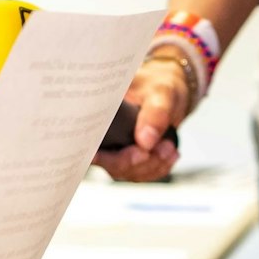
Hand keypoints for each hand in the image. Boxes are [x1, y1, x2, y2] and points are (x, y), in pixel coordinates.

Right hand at [94, 57, 184, 181]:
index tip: (108, 156)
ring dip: (152, 165)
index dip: (96, 153)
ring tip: (169, 147)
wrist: (170, 93)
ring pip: (127, 171)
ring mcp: (116, 149)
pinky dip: (159, 168)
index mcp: (101, 113)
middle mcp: (104, 134)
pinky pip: (141, 173)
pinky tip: (171, 154)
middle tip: (159, 148)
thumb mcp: (161, 92)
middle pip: (109, 162)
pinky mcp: (130, 158)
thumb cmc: (158, 85)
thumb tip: (145, 142)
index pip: (88, 139)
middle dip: (134, 161)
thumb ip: (155, 114)